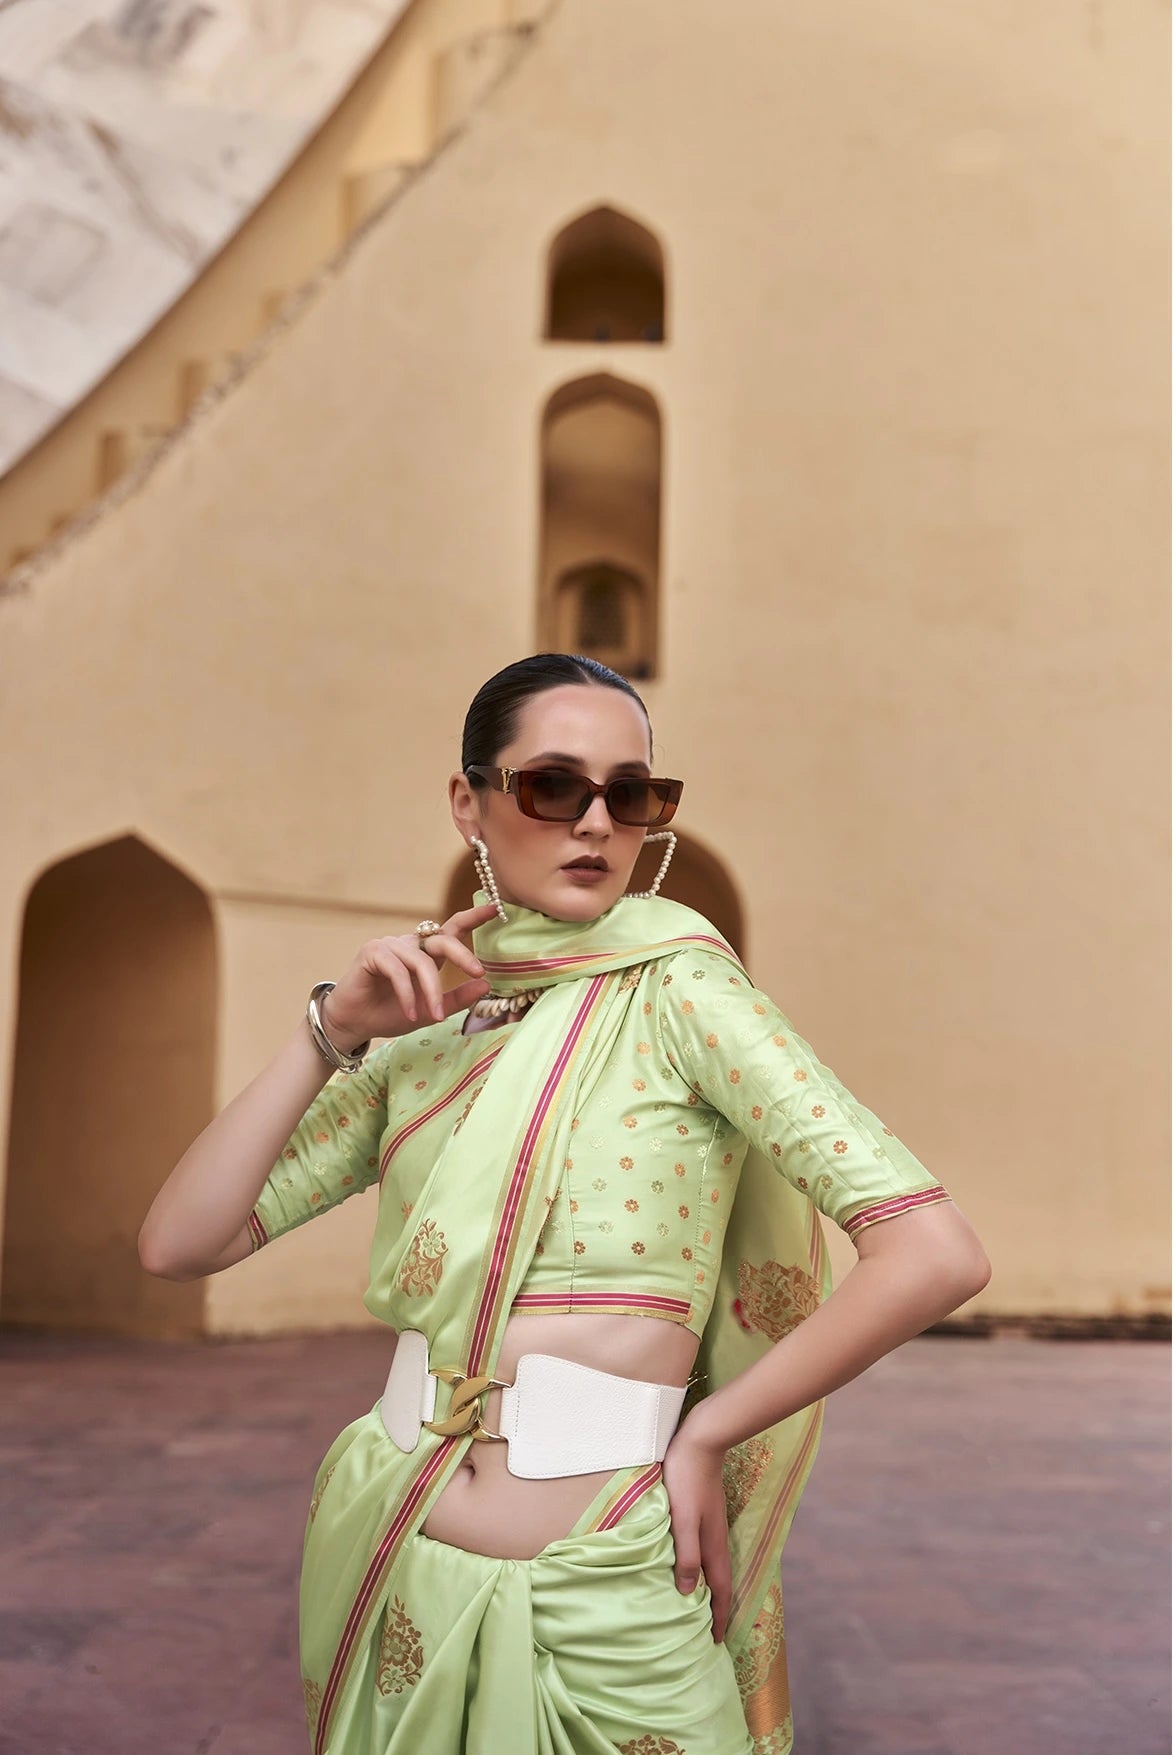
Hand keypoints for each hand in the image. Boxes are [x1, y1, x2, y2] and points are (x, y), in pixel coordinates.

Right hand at [319, 902, 496, 1045]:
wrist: (354, 1024)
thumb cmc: (390, 1014)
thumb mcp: (430, 1010)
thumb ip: (456, 998)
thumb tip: (485, 986)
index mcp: (425, 953)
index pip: (451, 931)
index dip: (472, 917)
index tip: (495, 908)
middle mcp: (409, 944)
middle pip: (443, 940)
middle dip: (463, 955)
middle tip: (479, 972)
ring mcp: (389, 945)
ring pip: (422, 962)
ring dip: (431, 991)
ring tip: (433, 1016)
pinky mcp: (372, 952)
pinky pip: (399, 970)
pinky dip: (407, 993)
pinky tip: (410, 1012)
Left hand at [660, 1417, 731, 1643]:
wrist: (700, 1441)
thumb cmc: (686, 1479)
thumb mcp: (681, 1520)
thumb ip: (686, 1555)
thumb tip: (687, 1592)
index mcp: (712, 1545)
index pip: (719, 1591)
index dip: (718, 1617)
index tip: (716, 1642)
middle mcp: (716, 1539)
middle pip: (720, 1583)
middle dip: (717, 1609)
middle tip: (709, 1633)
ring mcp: (711, 1526)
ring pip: (713, 1567)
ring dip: (710, 1590)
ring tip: (701, 1608)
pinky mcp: (704, 1514)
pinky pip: (706, 1552)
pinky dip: (703, 1570)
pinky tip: (692, 1567)